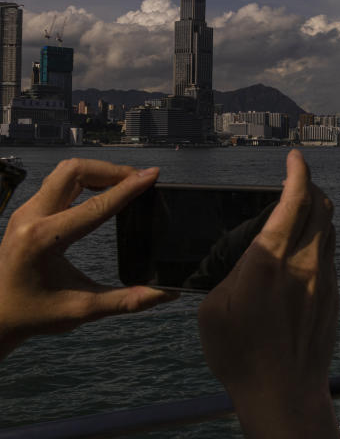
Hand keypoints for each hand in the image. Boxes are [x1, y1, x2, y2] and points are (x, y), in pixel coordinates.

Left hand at [0, 159, 175, 359]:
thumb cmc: (35, 314)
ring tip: (123, 184)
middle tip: (137, 180)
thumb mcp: (84, 310)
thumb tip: (167, 294)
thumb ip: (128, 300)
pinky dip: (85, 180)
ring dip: (97, 172)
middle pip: (74, 171)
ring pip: (65, 172)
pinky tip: (102, 192)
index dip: (128, 188)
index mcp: (43, 240)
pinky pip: (58, 183)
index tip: (152, 175)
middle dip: (110, 170)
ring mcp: (25, 213)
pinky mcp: (27, 212)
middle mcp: (30, 219)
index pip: (95, 206)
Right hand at [199, 150, 338, 437]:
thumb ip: (231, 272)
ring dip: (317, 211)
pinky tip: (304, 250)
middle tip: (295, 181)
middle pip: (321, 206)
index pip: (294, 200)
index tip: (294, 158)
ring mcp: (323, 277)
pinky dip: (319, 239)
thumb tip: (245, 259)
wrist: (284, 391)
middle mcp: (303, 262)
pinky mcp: (331, 294)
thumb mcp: (213, 308)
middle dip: (310, 185)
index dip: (298, 172)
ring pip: (329, 228)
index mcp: (269, 260)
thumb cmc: (240, 354)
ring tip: (300, 211)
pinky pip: (330, 253)